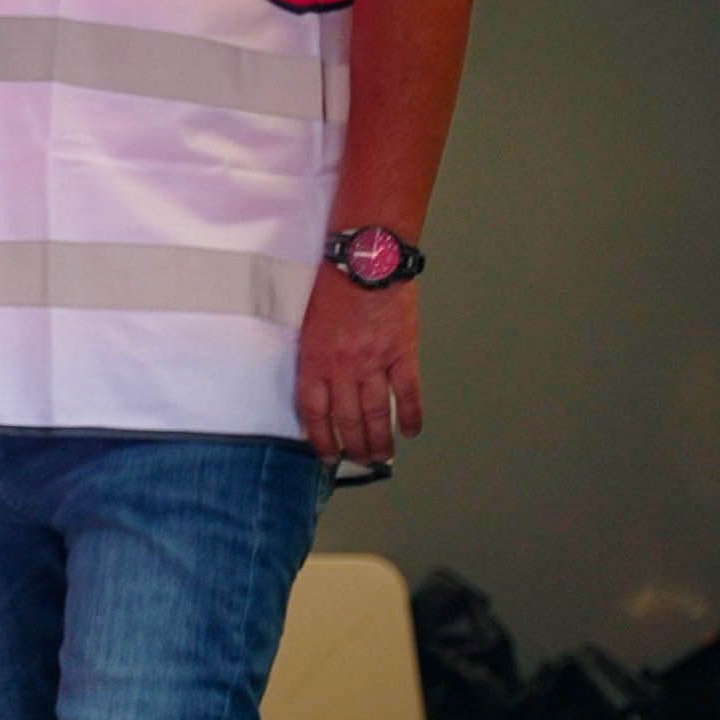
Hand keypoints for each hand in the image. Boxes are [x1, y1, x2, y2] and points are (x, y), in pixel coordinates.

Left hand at [294, 266, 423, 464]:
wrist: (367, 259)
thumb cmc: (333, 282)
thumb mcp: (307, 321)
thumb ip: (313, 355)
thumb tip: (320, 385)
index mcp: (315, 360)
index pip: (315, 412)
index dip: (321, 438)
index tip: (327, 454)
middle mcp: (344, 368)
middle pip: (348, 419)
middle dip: (353, 446)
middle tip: (359, 460)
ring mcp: (375, 363)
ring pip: (376, 413)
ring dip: (380, 439)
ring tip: (382, 457)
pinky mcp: (402, 353)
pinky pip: (408, 393)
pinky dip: (411, 415)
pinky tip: (411, 431)